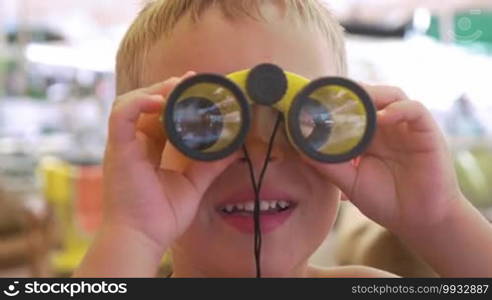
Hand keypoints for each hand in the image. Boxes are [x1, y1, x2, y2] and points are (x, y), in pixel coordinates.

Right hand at [103, 73, 237, 252]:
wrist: (143, 237)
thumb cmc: (161, 216)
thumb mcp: (193, 184)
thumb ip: (210, 164)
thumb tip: (233, 148)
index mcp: (148, 149)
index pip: (161, 115)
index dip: (177, 99)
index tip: (199, 87)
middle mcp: (134, 143)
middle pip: (147, 103)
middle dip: (169, 87)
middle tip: (193, 79)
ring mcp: (124, 144)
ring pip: (133, 101)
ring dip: (156, 90)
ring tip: (180, 86)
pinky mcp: (118, 148)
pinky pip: (122, 114)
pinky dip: (140, 102)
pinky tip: (160, 100)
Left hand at [305, 85, 463, 233]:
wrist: (418, 220)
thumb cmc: (385, 200)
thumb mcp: (350, 183)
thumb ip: (329, 166)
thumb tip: (301, 150)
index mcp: (365, 135)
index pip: (348, 108)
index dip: (331, 101)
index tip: (311, 99)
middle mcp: (384, 126)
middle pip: (367, 95)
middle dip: (348, 92)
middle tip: (327, 93)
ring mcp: (404, 126)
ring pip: (389, 95)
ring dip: (371, 95)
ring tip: (352, 101)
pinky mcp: (426, 131)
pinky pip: (414, 110)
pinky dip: (398, 109)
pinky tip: (382, 118)